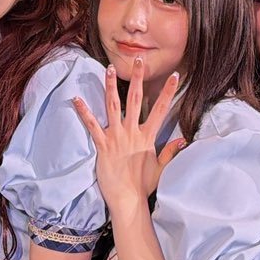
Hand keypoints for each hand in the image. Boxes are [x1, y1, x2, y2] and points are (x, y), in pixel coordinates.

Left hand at [74, 62, 187, 212]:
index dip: (169, 92)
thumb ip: (170, 151)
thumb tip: (183, 139)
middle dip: (138, 78)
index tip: (175, 76)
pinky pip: (92, 125)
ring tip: (109, 69)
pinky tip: (76, 99)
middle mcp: (133, 133)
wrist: (128, 200)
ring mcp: (117, 137)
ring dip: (111, 86)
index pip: (162, 109)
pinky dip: (84, 112)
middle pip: (136, 100)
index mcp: (148, 137)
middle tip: (138, 60)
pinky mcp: (102, 145)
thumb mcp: (161, 167)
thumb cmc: (144, 185)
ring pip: (113, 106)